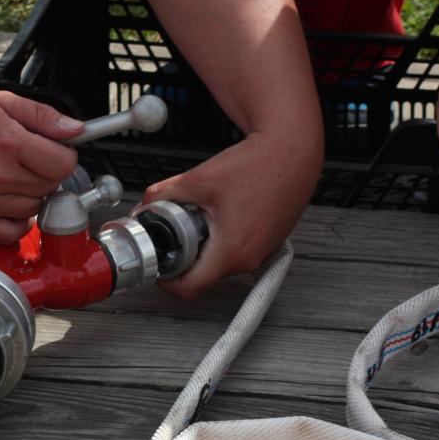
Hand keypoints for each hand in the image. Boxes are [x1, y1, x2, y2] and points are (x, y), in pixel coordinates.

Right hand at [0, 91, 82, 244]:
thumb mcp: (2, 103)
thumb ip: (43, 115)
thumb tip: (76, 130)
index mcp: (8, 143)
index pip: (63, 165)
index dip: (62, 157)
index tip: (53, 155)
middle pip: (49, 187)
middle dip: (43, 174)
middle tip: (23, 163)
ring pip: (32, 210)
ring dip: (27, 197)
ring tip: (7, 180)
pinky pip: (10, 233)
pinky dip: (14, 223)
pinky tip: (3, 204)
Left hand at [142, 129, 319, 298]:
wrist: (292, 151)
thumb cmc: (257, 165)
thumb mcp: (198, 180)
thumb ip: (164, 194)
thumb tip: (146, 205)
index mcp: (232, 251)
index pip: (191, 288)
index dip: (168, 282)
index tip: (160, 269)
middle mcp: (250, 258)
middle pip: (206, 274)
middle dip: (186, 257)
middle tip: (176, 233)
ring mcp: (263, 252)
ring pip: (223, 262)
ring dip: (206, 247)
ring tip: (203, 218)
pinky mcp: (270, 242)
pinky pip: (240, 250)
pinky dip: (225, 239)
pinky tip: (223, 214)